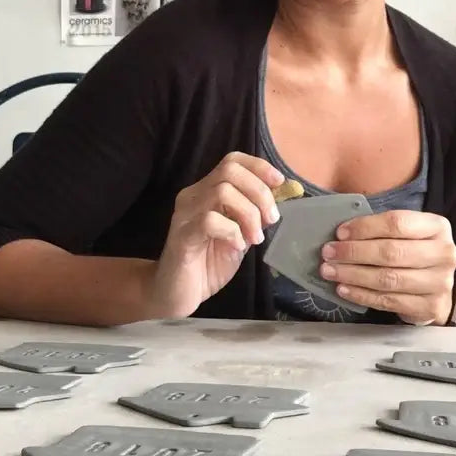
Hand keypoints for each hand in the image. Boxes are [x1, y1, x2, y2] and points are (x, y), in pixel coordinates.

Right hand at [147, 152, 283, 318]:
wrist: (175, 295)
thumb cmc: (208, 265)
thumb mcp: (239, 235)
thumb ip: (253, 217)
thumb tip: (278, 200)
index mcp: (206, 191)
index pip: (232, 161)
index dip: (259, 167)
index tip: (280, 183)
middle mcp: (193, 195)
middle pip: (230, 171)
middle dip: (259, 191)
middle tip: (270, 219)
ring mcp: (185, 214)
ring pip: (222, 192)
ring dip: (249, 214)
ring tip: (255, 238)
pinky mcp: (182, 236)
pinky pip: (210, 220)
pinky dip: (232, 231)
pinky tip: (236, 246)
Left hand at [318, 210, 455, 325]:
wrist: (437, 284)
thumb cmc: (414, 251)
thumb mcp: (406, 232)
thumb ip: (380, 229)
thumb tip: (341, 233)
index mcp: (437, 227)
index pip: (397, 223)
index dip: (365, 227)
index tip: (340, 233)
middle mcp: (444, 254)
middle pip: (391, 252)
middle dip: (354, 253)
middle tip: (328, 253)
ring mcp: (440, 283)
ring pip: (388, 278)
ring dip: (353, 275)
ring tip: (330, 271)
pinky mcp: (430, 307)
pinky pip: (388, 301)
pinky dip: (362, 295)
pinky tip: (343, 289)